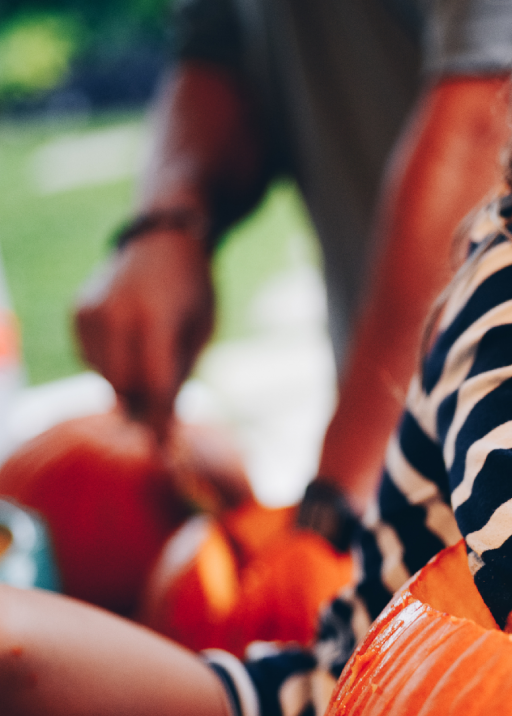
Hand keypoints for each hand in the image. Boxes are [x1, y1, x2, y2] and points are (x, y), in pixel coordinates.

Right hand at [75, 230, 214, 437]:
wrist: (163, 239)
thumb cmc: (193, 289)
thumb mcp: (201, 330)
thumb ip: (179, 373)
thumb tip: (158, 422)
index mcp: (156, 317)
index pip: (154, 381)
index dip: (160, 418)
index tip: (164, 447)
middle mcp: (116, 313)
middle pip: (124, 384)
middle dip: (142, 406)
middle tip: (160, 420)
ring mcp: (91, 311)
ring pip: (105, 375)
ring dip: (128, 384)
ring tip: (154, 359)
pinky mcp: (77, 312)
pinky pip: (91, 359)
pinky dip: (112, 365)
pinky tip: (132, 344)